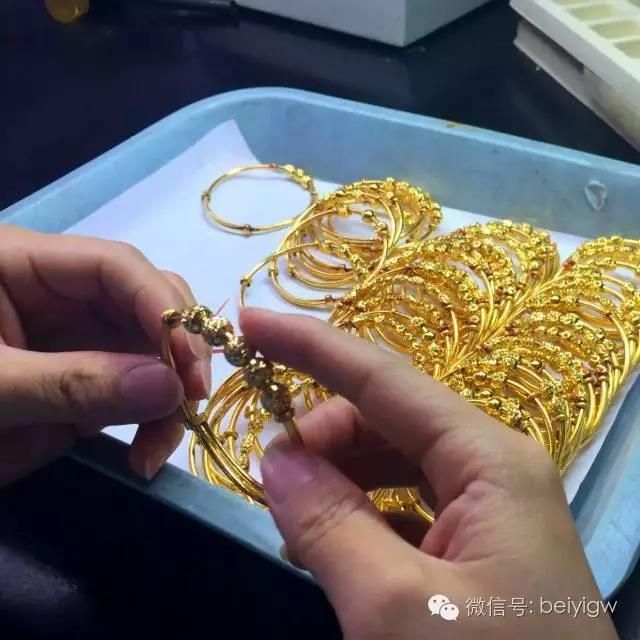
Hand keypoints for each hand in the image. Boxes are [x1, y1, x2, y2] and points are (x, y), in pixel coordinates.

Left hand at [0, 226, 209, 484]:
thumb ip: (71, 385)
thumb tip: (171, 387)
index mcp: (24, 265)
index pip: (115, 266)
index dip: (162, 307)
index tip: (188, 366)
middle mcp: (63, 296)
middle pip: (147, 303)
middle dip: (177, 352)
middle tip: (190, 404)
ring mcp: (77, 341)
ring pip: (154, 351)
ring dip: (171, 397)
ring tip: (156, 451)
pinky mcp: (84, 382)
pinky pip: (138, 391)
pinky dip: (153, 423)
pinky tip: (145, 456)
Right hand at [241, 308, 617, 639]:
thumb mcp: (396, 611)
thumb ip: (329, 525)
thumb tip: (276, 457)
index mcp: (489, 460)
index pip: (383, 377)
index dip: (310, 345)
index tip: (249, 323)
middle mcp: (492, 469)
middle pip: (387, 419)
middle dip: (322, 433)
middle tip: (269, 477)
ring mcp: (487, 512)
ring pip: (391, 464)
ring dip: (335, 476)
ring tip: (291, 514)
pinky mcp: (476, 553)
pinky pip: (402, 508)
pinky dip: (356, 514)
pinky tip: (328, 543)